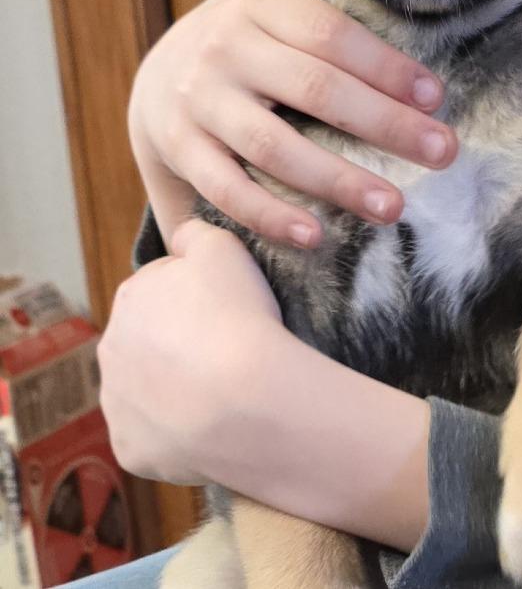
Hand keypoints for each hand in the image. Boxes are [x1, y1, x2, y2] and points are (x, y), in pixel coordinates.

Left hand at [98, 220, 282, 485]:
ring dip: (176, 386)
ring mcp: (116, 404)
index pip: (164, 288)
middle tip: (229, 348)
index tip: (230, 308)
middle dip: (181, 342)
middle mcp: (111, 349)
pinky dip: (179, 430)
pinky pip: (155, 435)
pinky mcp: (130, 451)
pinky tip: (213, 422)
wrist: (247, 401)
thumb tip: (183, 236)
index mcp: (131, 297)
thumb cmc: (238, 316)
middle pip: (150, 340)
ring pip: (148, 389)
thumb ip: (195, 232)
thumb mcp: (224, 247)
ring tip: (225, 389)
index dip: (201, 295)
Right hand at [128, 0, 457, 246]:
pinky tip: (315, 235)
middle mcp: (224, 48)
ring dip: (339, 180)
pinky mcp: (177, 149)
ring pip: (274, 146)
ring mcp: (198, 101)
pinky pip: (226, 189)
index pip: (332, 33)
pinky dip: (269, 215)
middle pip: (316, 88)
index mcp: (258, 4)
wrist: (157, 76)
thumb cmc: (248, 44)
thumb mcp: (274, 7)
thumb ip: (328, 3)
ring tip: (392, 206)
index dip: (387, 66)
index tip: (435, 97)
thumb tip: (420, 8)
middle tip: (443, 153)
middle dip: (386, 124)